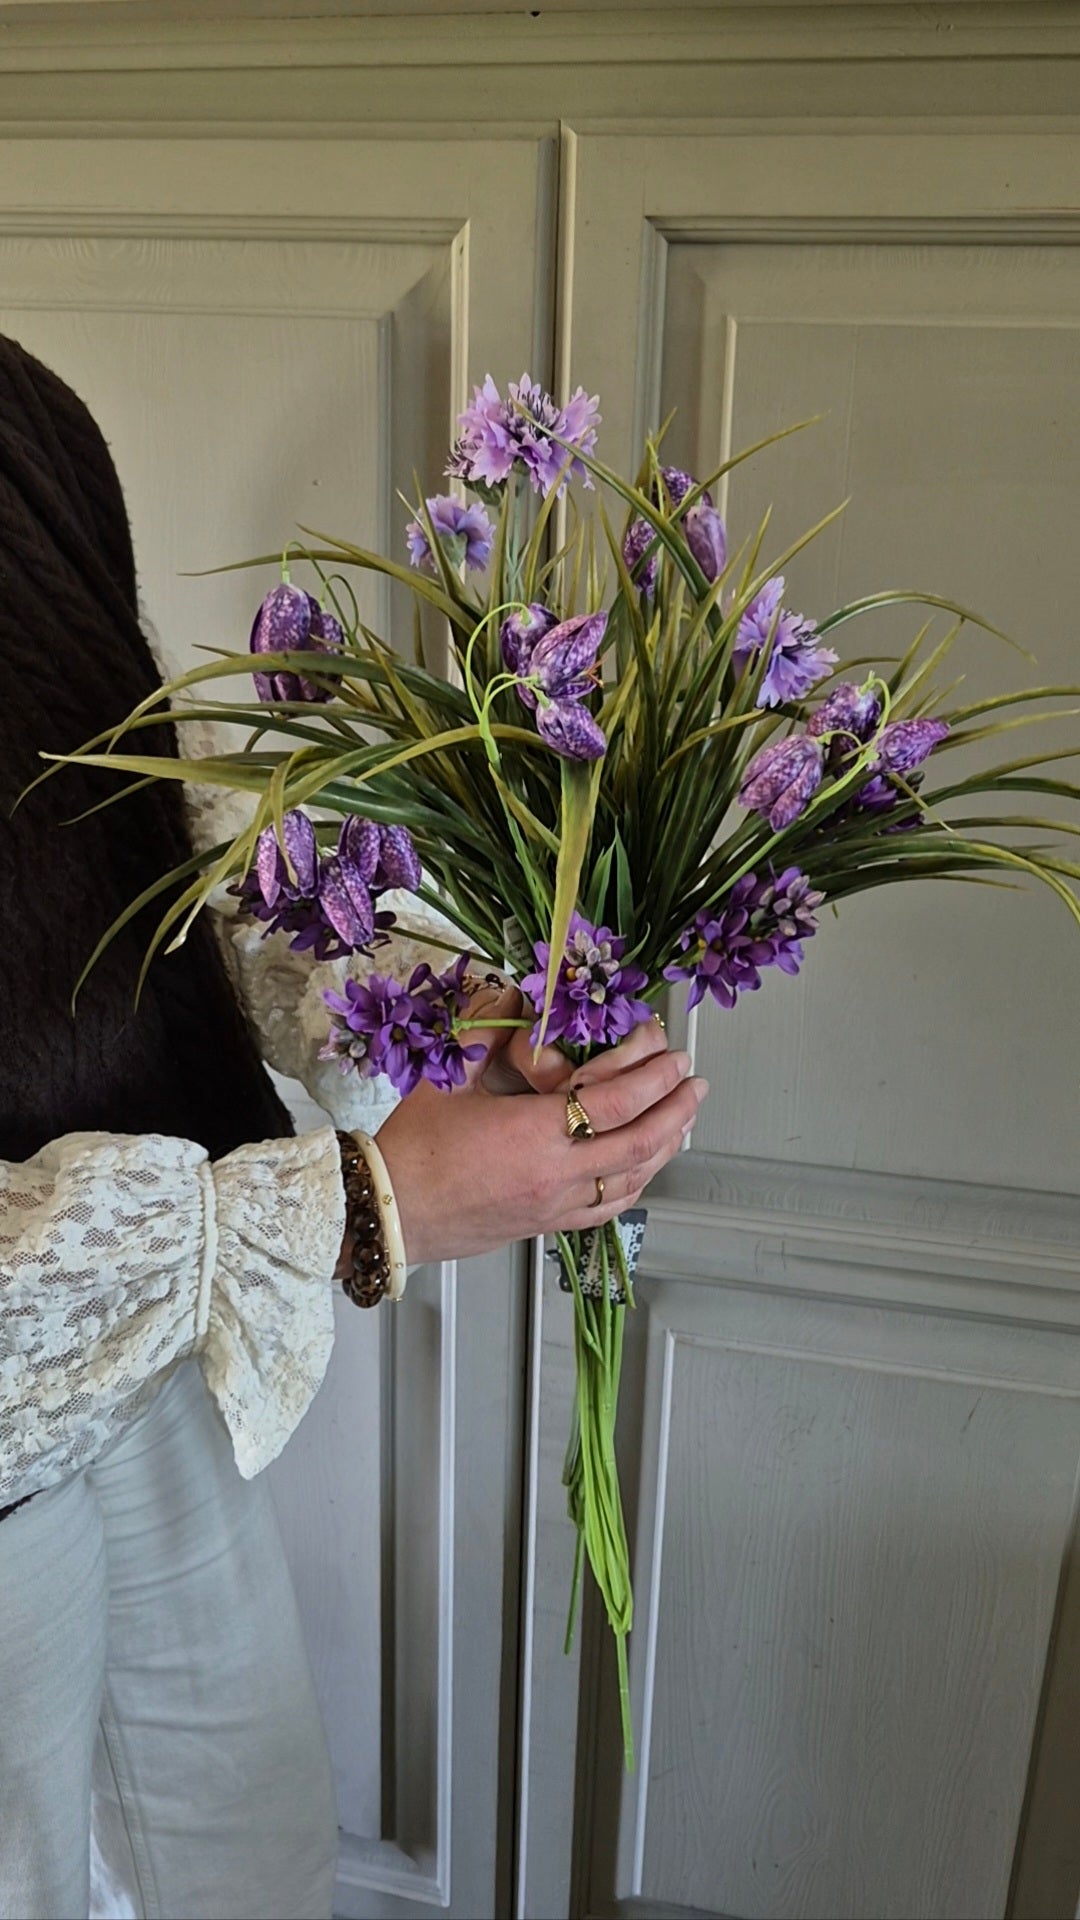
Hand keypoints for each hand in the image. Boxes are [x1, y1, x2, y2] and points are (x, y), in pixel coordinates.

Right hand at [373, 985, 707, 1265]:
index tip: (666, 1049)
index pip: (617, 1098)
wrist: (388, 1211)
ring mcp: (556, 1204)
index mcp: (536, 1133)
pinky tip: (646, 1167)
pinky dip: (638, 1181)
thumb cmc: (412, 1152)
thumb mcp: (451, 1078)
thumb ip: (488, 1033)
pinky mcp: (548, 1224)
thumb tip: (512, 998)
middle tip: (692, 1081)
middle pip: (641, 1139)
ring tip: (684, 1118)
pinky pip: (609, 1206)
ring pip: (634, 1177)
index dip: (652, 1071)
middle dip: (676, 1106)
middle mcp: (556, 1173)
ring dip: (666, 1144)